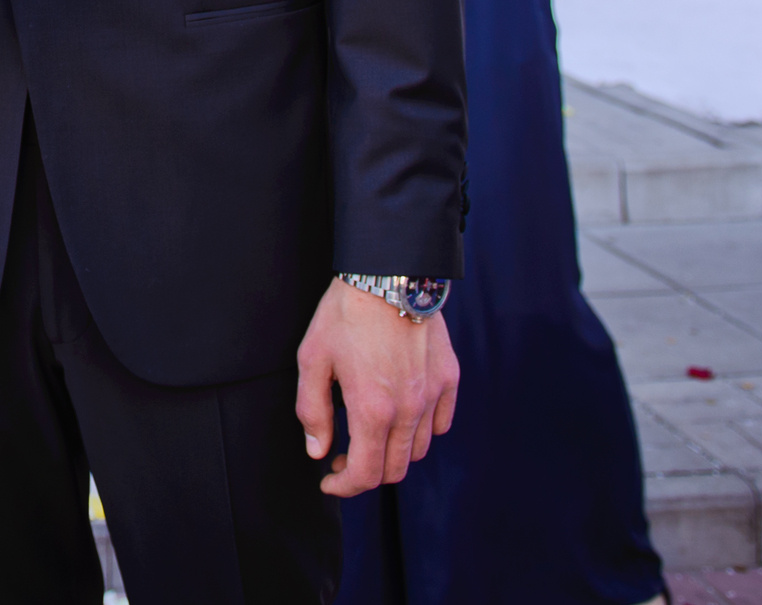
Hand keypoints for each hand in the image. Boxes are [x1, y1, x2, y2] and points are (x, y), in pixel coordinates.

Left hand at [297, 279, 459, 497]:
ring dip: (393, 454)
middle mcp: (408, 409)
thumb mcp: (312, 359)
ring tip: (371, 436)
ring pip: (419, 449)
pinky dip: (423, 431)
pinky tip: (402, 417)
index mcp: (372, 409)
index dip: (344, 487)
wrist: (389, 273)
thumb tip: (318, 451)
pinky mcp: (448, 378)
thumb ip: (312, 411)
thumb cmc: (346, 313)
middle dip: (366, 474)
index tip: (329, 480)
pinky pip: (442, 423)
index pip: (365, 475)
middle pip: (394, 469)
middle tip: (344, 459)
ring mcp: (432, 395)